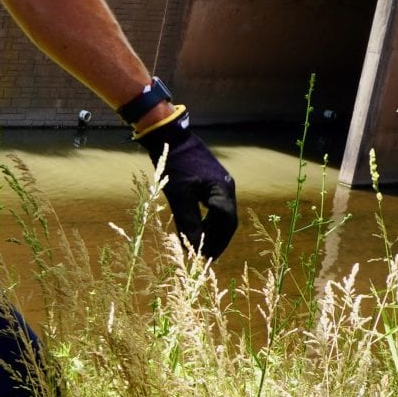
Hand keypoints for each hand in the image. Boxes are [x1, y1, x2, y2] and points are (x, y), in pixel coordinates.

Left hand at [140, 115, 237, 259]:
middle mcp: (226, 188)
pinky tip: (196, 230)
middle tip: (204, 259)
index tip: (206, 258)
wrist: (171, 137)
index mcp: (223, 191)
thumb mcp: (179, 196)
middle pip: (226, 221)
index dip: (217, 242)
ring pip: (220, 215)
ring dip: (211, 232)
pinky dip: (206, 220)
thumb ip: (188, 221)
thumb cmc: (175, 165)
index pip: (226, 224)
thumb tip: (193, 246)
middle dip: (216, 241)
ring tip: (200, 249)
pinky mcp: (210, 182)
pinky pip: (213, 207)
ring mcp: (219, 184)